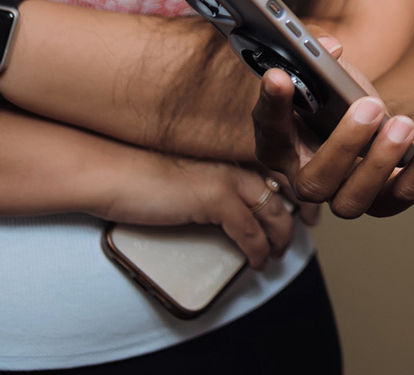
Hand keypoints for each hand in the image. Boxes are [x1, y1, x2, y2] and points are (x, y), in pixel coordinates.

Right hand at [95, 153, 297, 269]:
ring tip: (278, 255)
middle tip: (300, 232)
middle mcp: (237, 160)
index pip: (276, 168)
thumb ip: (210, 180)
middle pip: (283, 190)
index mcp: (231, 151)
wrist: (112, 173)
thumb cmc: (139, 175)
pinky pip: (250, 232)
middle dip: (296, 215)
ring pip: (273, 213)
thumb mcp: (186, 174)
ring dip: (280, 238)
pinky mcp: (217, 201)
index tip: (301, 207)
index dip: (293, 189)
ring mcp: (230, 179)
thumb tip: (223, 202)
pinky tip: (258, 262)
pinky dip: (258, 250)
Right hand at [251, 37, 413, 219]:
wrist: (373, 121)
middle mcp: (308, 178)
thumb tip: (331, 49)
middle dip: (343, 144)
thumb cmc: (340, 96)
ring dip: (380, 162)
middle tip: (370, 105)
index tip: (279, 76)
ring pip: (353, 200)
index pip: (269, 131)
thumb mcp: (326, 73)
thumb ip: (320, 58)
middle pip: (313, 182)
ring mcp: (345, 194)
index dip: (272, 106)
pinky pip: (403, 194)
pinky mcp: (385, 199)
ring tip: (403, 122)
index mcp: (282, 146)